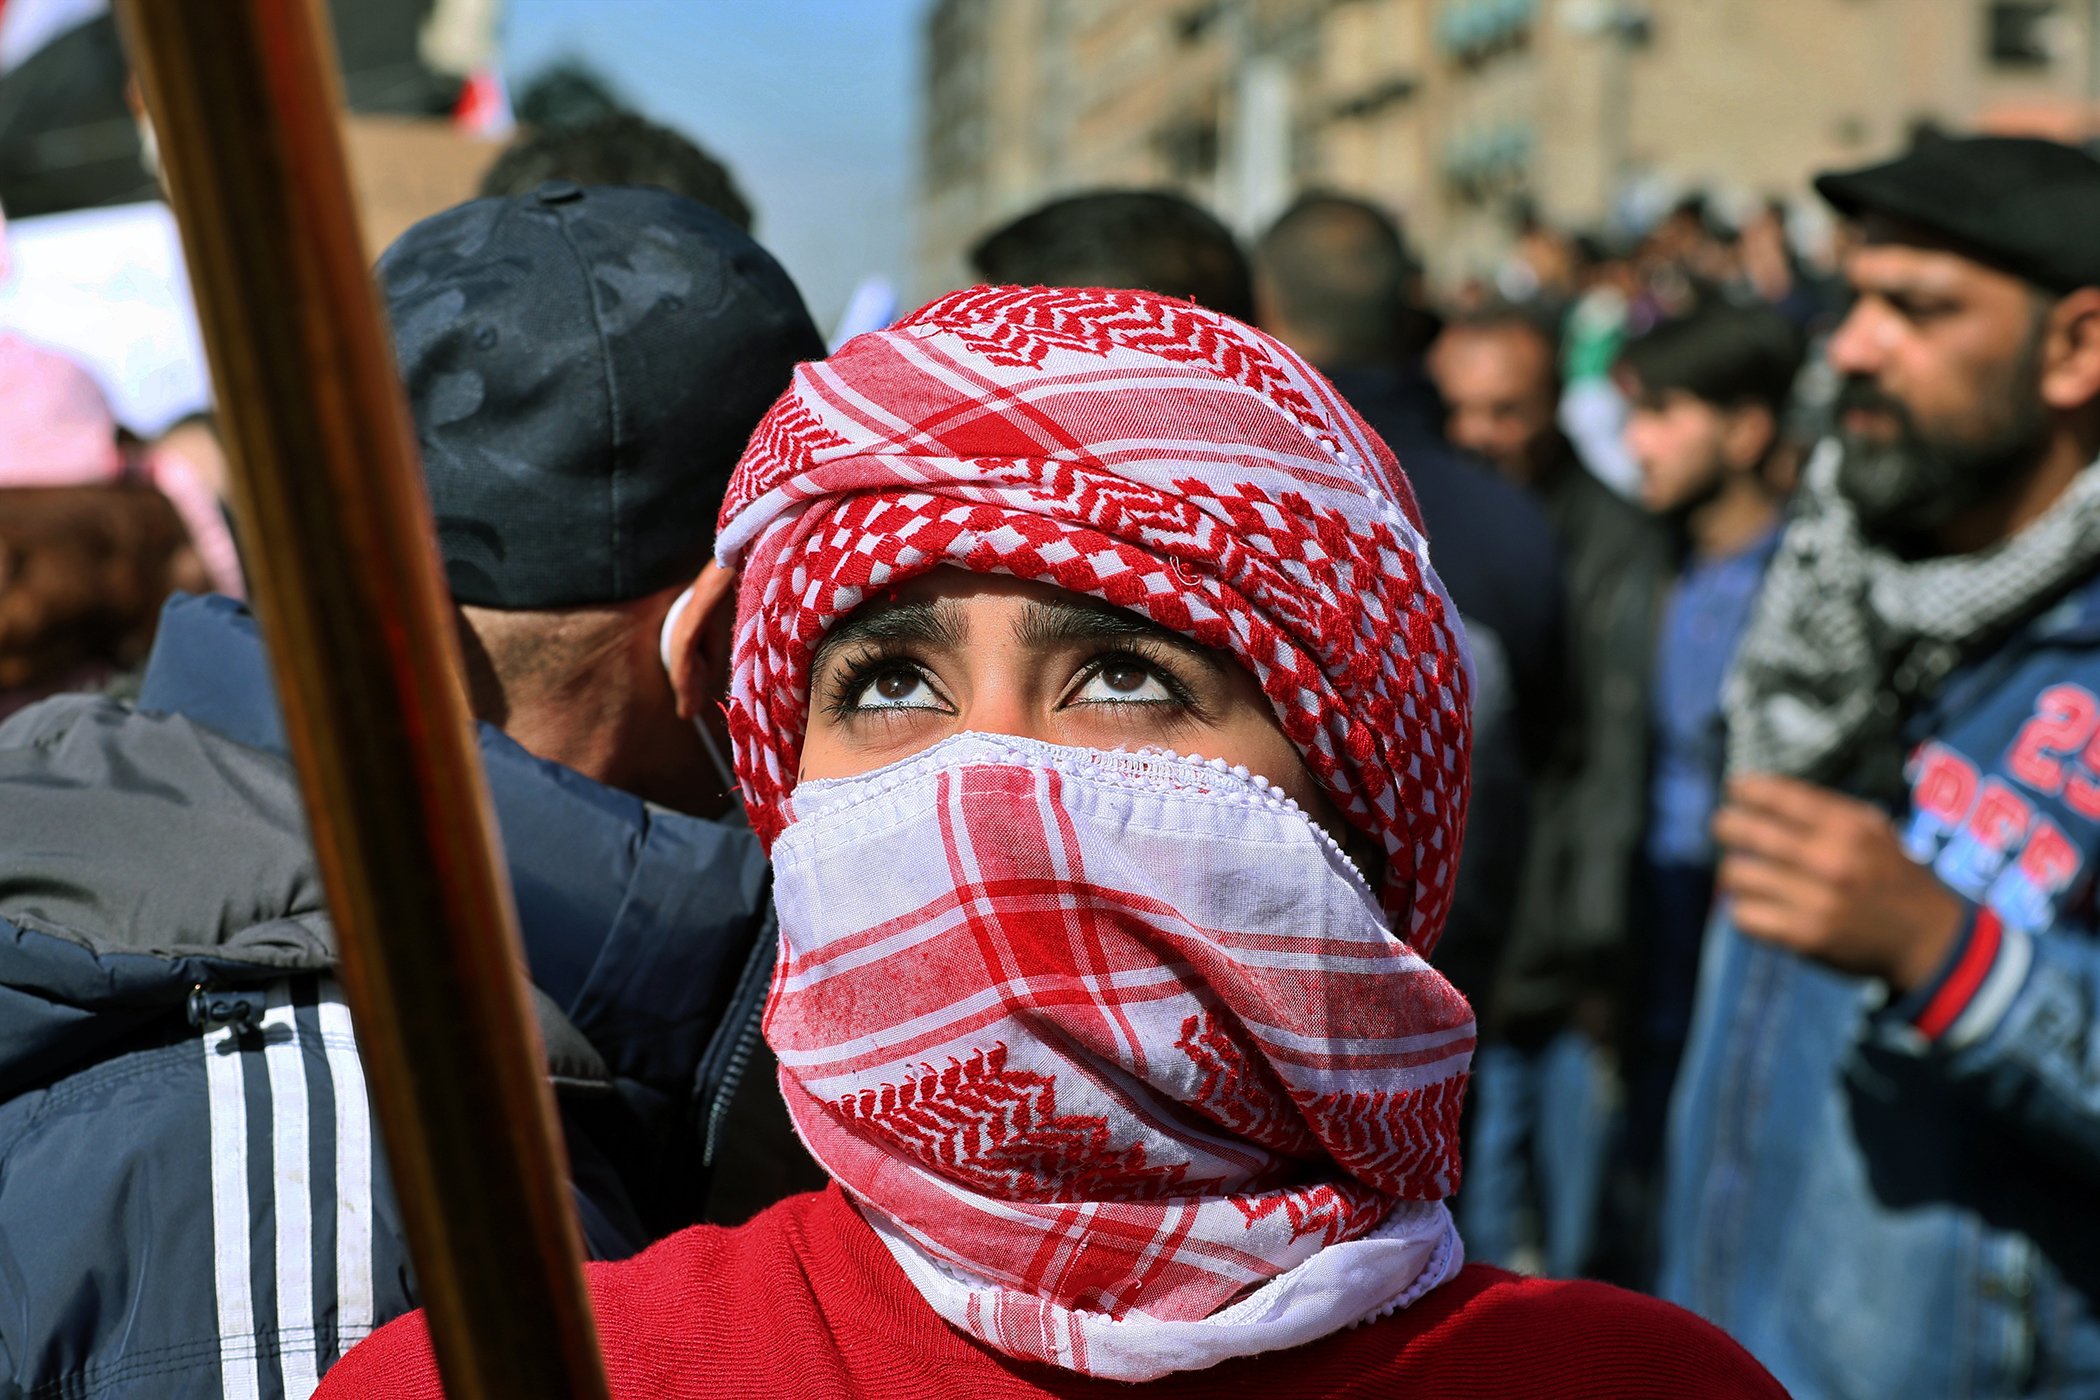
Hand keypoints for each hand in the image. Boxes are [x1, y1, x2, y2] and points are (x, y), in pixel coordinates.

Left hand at [1712, 773, 1964, 990]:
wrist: (1926, 937)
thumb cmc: (1890, 875)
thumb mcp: (1873, 829)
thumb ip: (1825, 810)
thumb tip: (1760, 790)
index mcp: (1849, 827)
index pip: (1780, 795)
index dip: (1746, 789)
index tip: (1733, 788)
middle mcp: (1832, 860)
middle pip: (1748, 832)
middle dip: (1726, 825)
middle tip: (1723, 827)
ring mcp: (1817, 900)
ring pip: (1737, 874)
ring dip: (1734, 872)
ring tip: (1744, 872)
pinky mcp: (1806, 936)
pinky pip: (1744, 915)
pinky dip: (1743, 909)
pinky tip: (1755, 905)